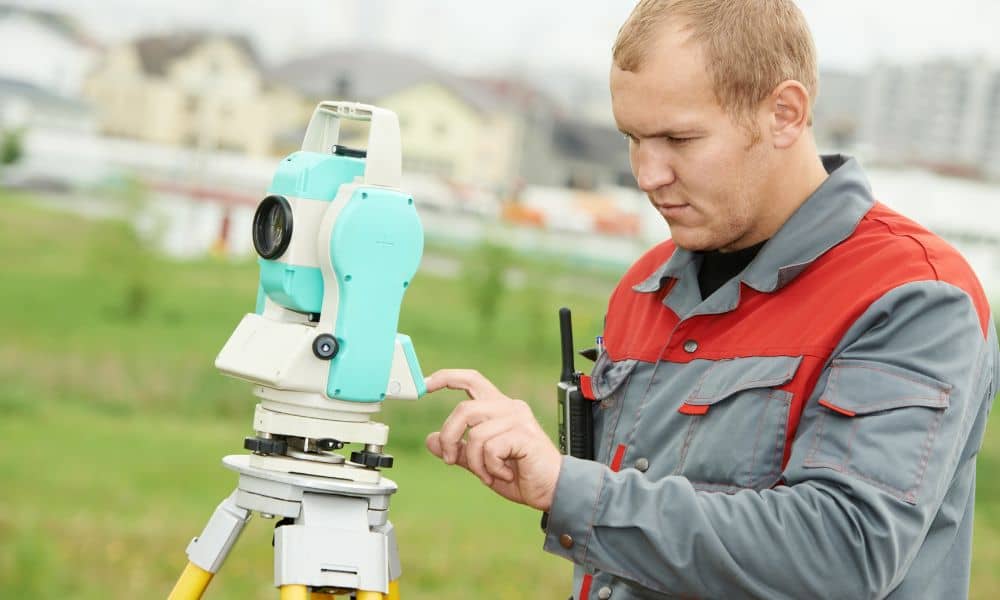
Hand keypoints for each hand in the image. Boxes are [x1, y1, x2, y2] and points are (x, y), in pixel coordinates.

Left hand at [424, 369, 562, 510]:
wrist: (552, 491)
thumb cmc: (522, 475)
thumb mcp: (481, 463)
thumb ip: (459, 450)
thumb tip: (431, 440)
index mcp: (499, 408)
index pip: (472, 380)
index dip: (447, 378)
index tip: (426, 383)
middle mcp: (509, 407)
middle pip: (463, 409)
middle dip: (449, 437)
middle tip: (449, 459)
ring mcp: (517, 419)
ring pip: (474, 434)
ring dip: (474, 462)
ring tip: (489, 474)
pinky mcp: (523, 435)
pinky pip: (489, 448)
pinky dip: (490, 467)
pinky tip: (504, 473)